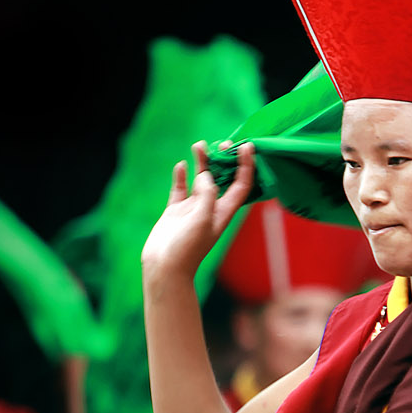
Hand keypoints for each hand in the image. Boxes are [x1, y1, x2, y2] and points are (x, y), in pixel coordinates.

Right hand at [141, 141, 254, 279]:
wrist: (164, 269)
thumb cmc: (186, 249)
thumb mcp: (201, 219)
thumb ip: (206, 194)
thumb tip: (205, 174)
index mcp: (224, 213)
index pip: (241, 186)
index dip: (247, 166)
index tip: (247, 146)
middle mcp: (210, 209)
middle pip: (223, 179)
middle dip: (225, 160)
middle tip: (223, 144)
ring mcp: (192, 209)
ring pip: (201, 180)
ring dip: (202, 162)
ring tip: (199, 145)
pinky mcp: (175, 212)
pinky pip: (180, 189)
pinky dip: (181, 176)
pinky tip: (180, 165)